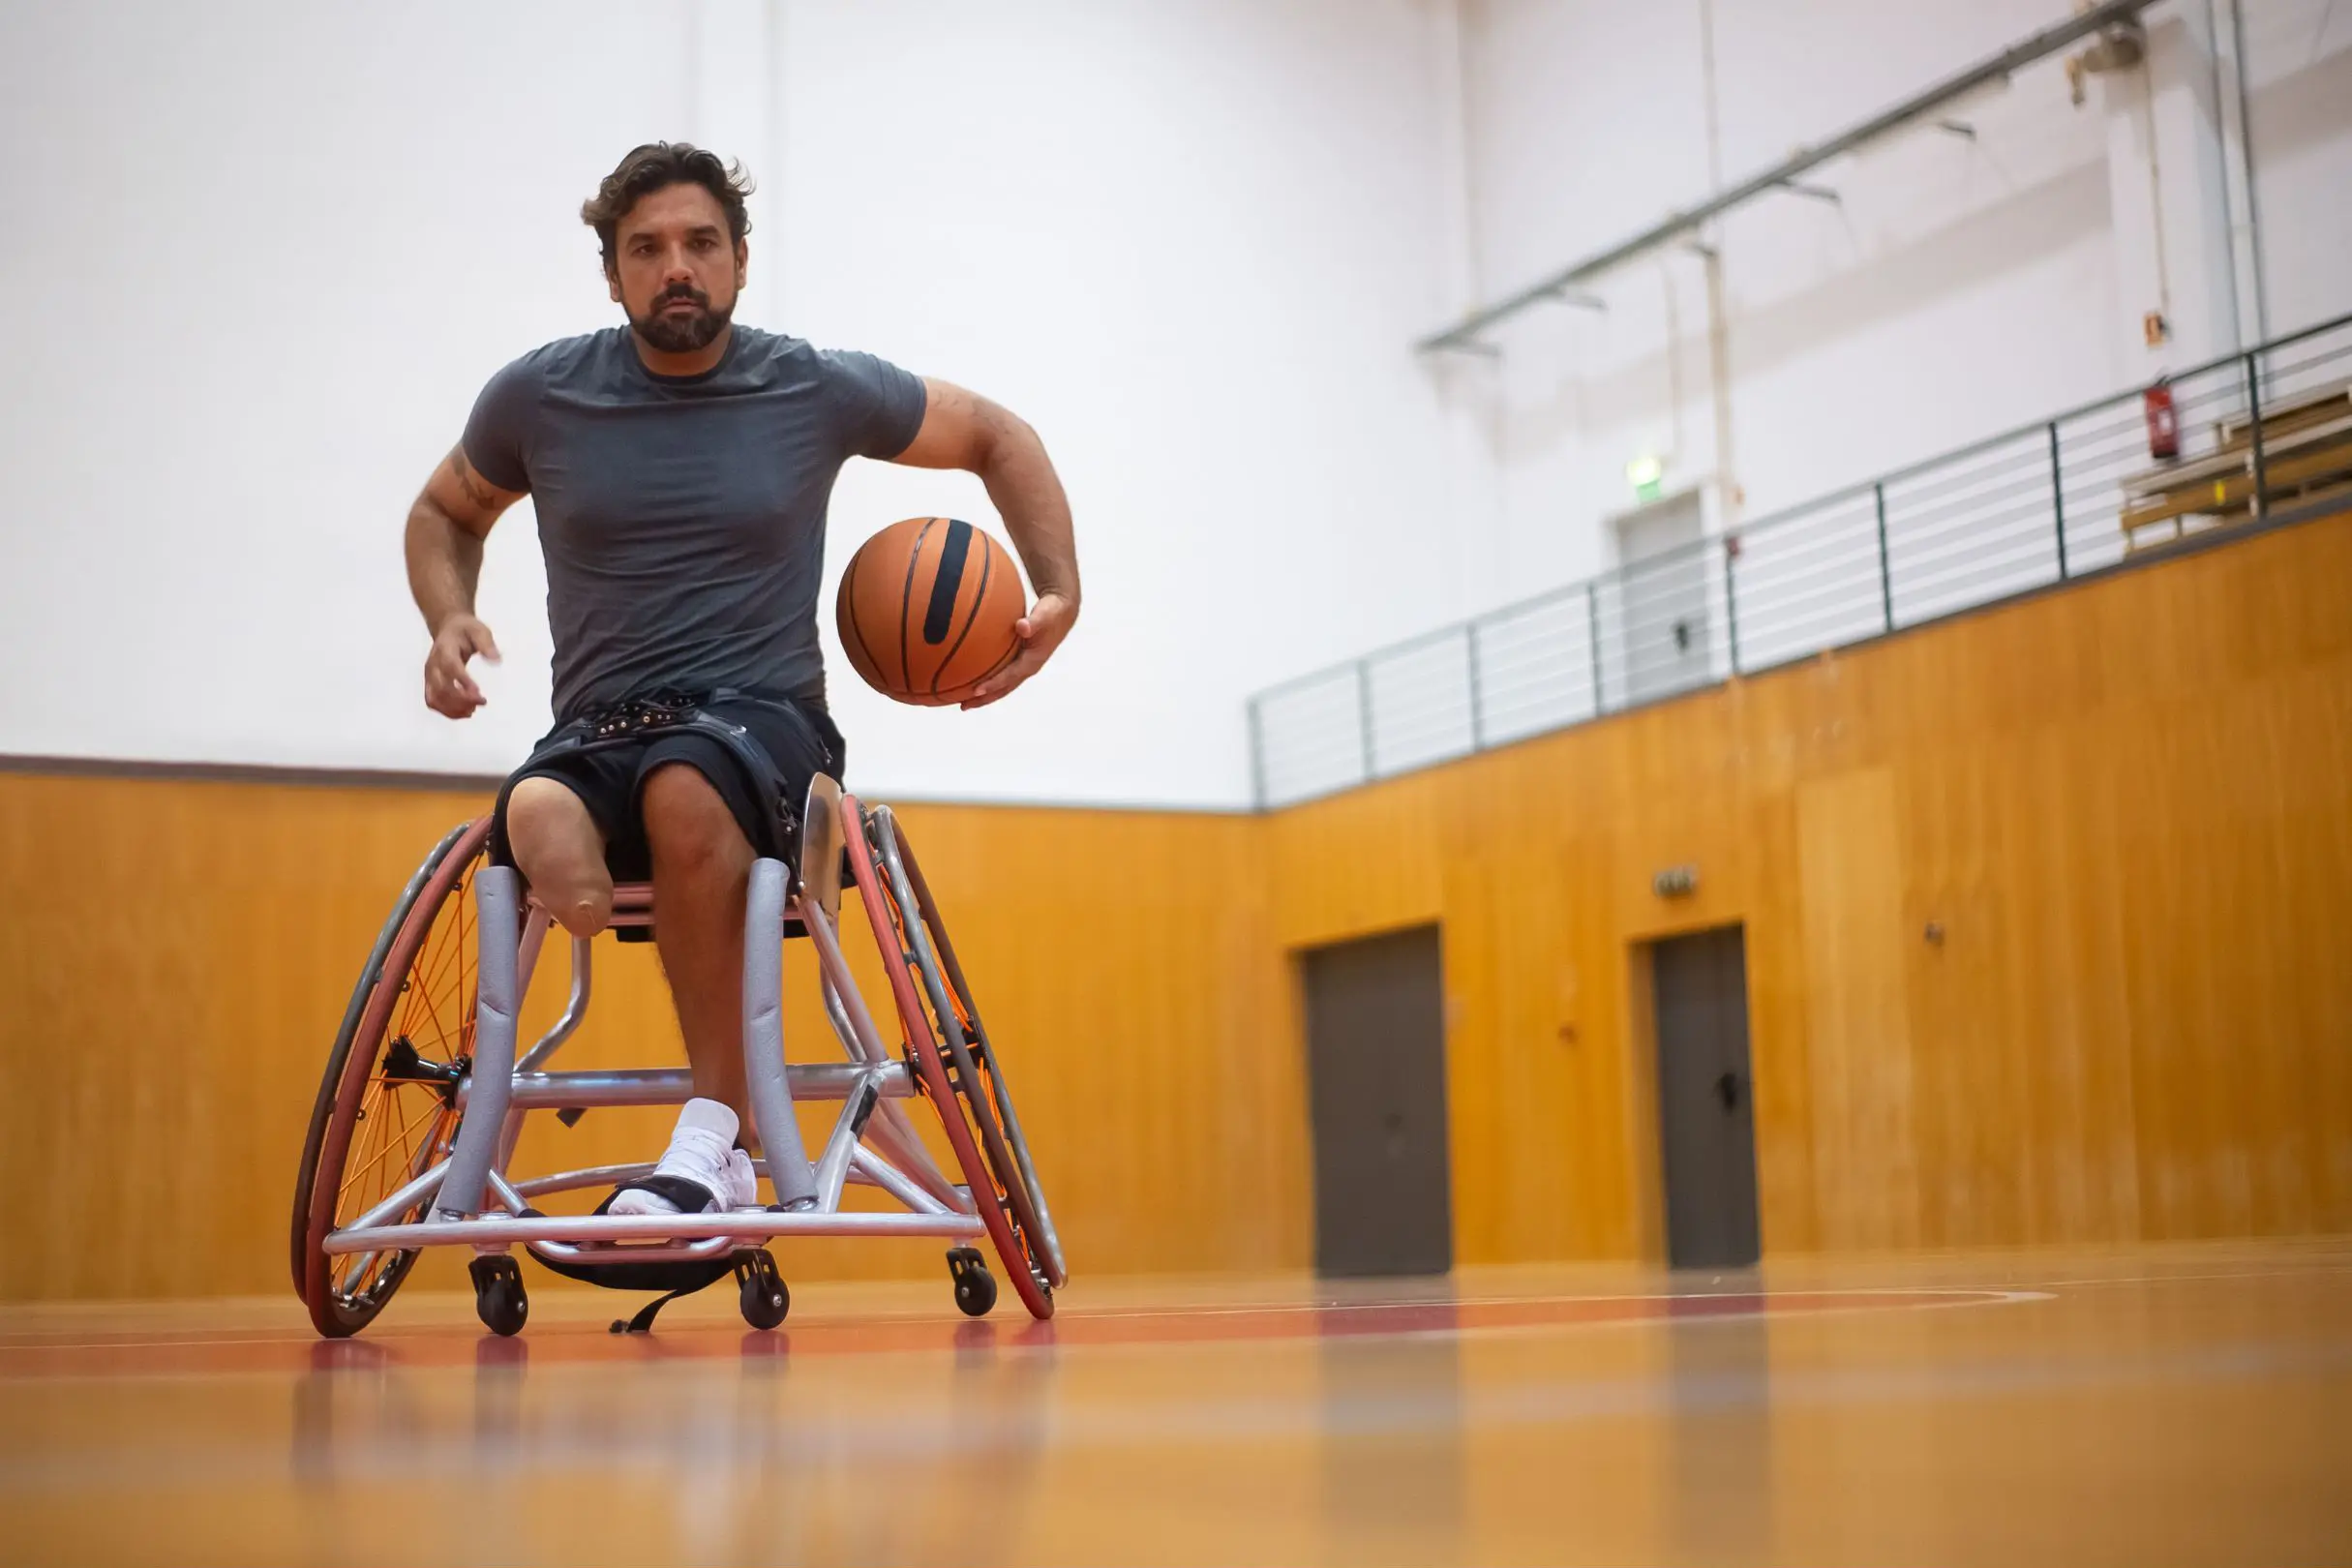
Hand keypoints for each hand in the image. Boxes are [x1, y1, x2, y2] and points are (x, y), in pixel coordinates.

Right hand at [423, 614, 500, 718]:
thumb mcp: (480, 630)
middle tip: (482, 702)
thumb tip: (496, 660)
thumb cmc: (465, 630)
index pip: (451, 668)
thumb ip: (487, 644)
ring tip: (473, 709)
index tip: (478, 693)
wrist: (450, 628)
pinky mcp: (430, 683)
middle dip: (461, 700)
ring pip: (434, 698)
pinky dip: (447, 711)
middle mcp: (433, 664)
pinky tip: (464, 711)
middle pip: (441, 687)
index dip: (463, 682)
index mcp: (445, 649)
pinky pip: (433, 701)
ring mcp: (429, 675)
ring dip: (453, 709)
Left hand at [962, 592, 1075, 708]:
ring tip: (964, 701)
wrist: (1062, 612)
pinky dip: (987, 679)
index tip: (976, 690)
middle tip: (964, 706)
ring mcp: (1023, 665)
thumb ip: (1033, 622)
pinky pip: (1001, 674)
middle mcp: (1027, 667)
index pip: (1010, 677)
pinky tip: (971, 677)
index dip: (994, 684)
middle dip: (985, 698)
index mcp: (1033, 661)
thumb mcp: (1045, 615)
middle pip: (1004, 688)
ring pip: (1002, 685)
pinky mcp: (1019, 660)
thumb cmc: (1052, 613)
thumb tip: (1021, 626)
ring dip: (984, 694)